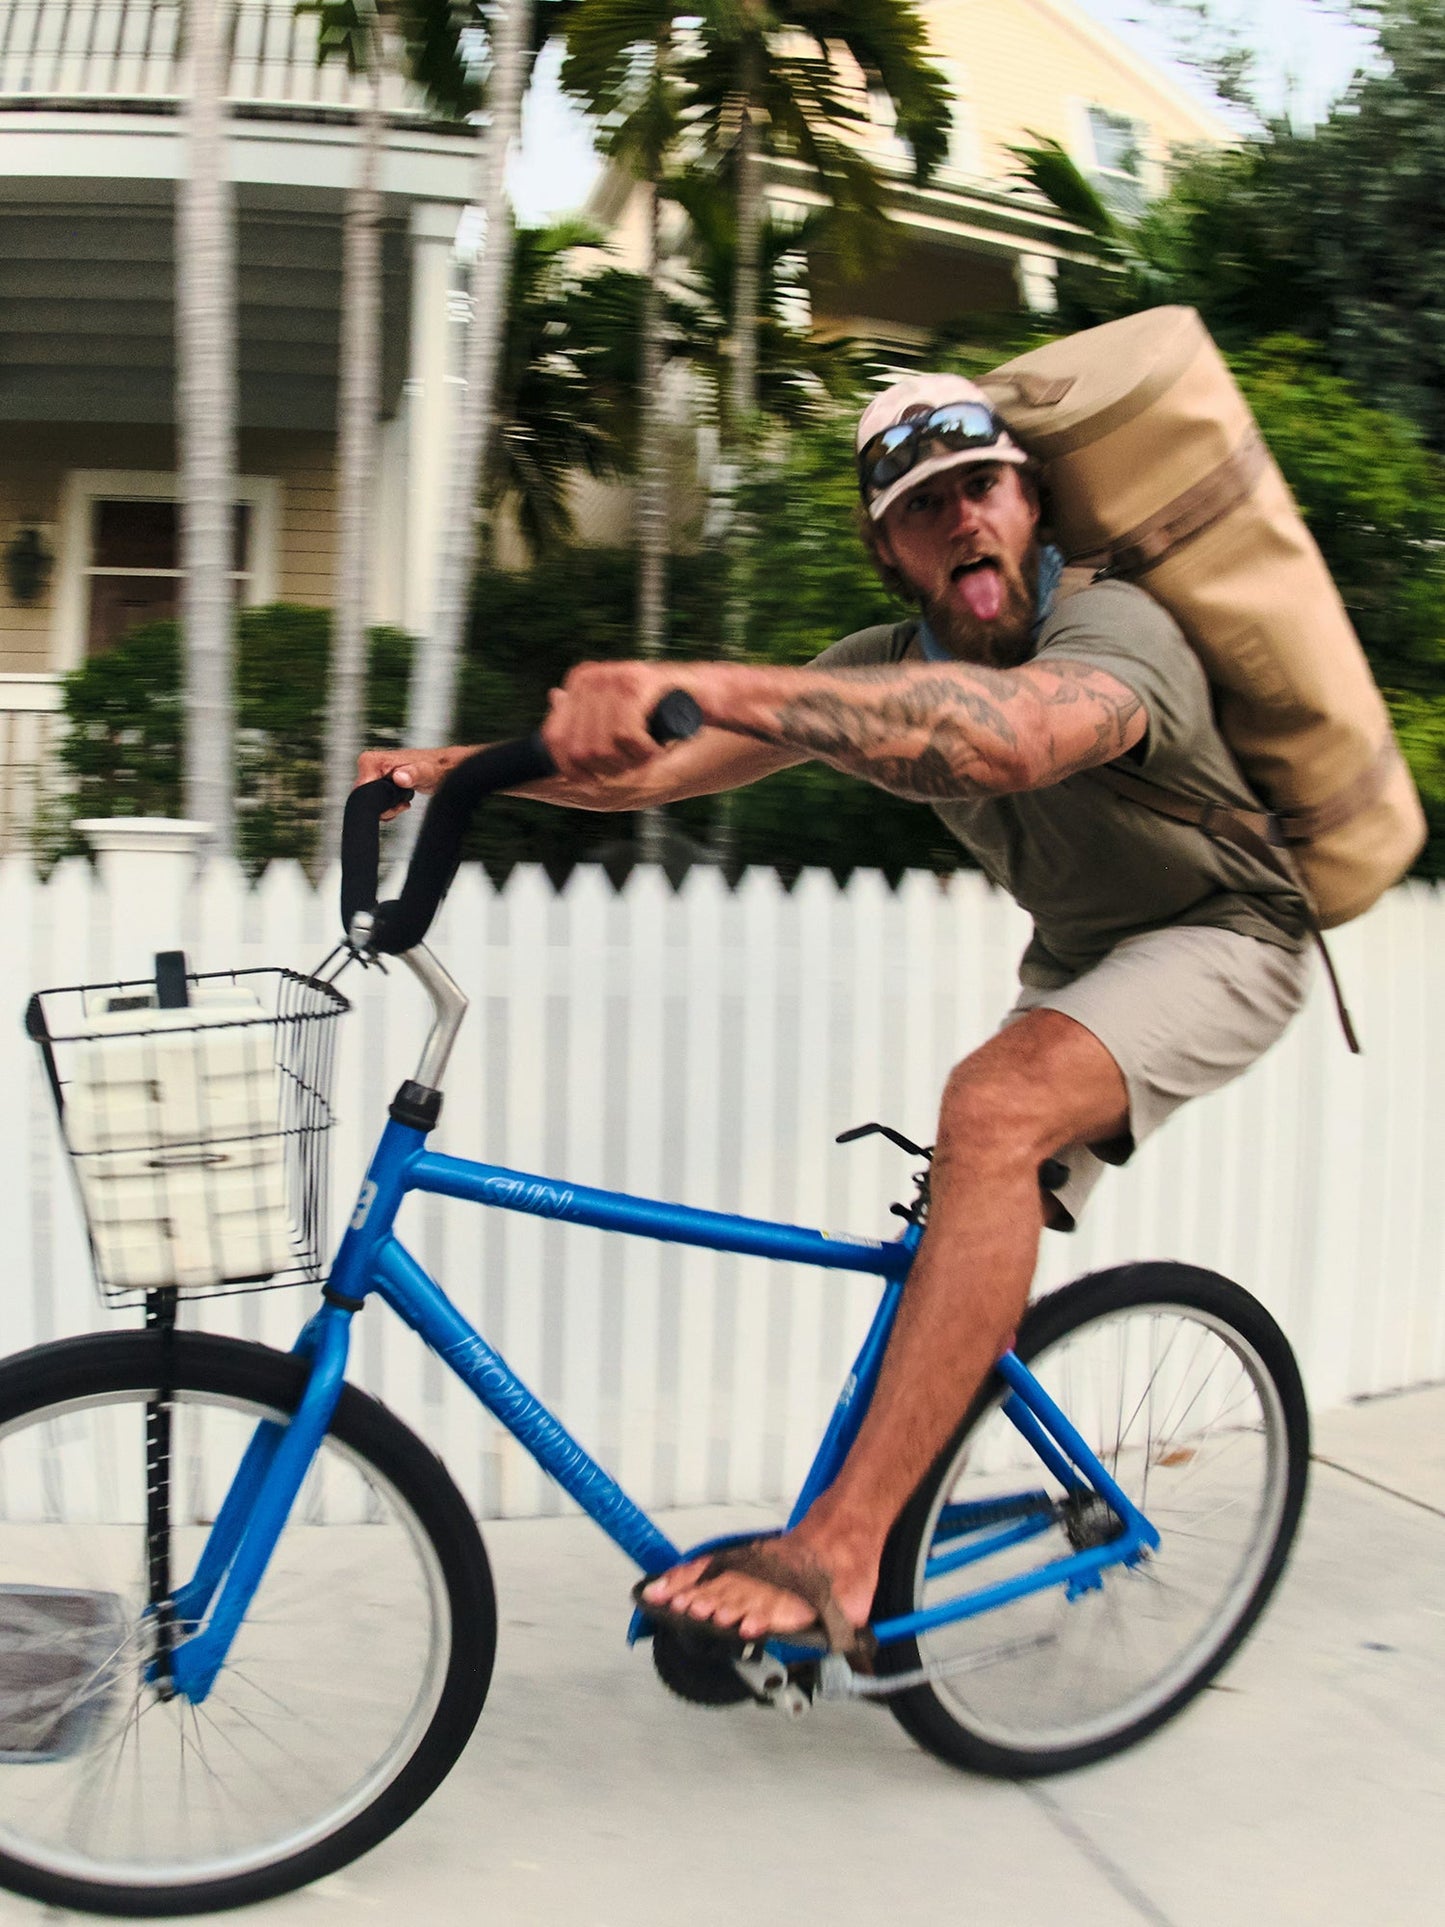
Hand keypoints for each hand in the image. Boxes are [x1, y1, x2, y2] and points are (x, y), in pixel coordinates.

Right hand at [355, 747, 452, 820]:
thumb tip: (399, 777)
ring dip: (387, 808)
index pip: (361, 792)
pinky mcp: (377, 781)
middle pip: (364, 799)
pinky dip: (388, 806)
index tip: (395, 801)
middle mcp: (369, 766)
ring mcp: (372, 774)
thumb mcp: (426, 772)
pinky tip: (401, 801)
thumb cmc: (434, 768)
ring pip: (370, 802)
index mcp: (372, 761)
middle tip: (401, 803)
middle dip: (384, 807)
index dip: (377, 803)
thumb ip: (413, 774)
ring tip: (403, 801)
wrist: (440, 768)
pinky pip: (375, 801)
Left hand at [542, 661, 705, 781]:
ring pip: (600, 748)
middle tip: (632, 765)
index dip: (571, 771)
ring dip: (629, 763)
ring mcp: (613, 678)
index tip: (593, 782)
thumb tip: (552, 708)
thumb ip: (585, 717)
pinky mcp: (636, 685)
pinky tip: (659, 748)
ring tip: (648, 754)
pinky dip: (646, 753)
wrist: (710, 692)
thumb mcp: (619, 715)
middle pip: (578, 750)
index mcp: (580, 681)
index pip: (554, 739)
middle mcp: (592, 677)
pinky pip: (626, 737)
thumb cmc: (662, 709)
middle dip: (607, 769)